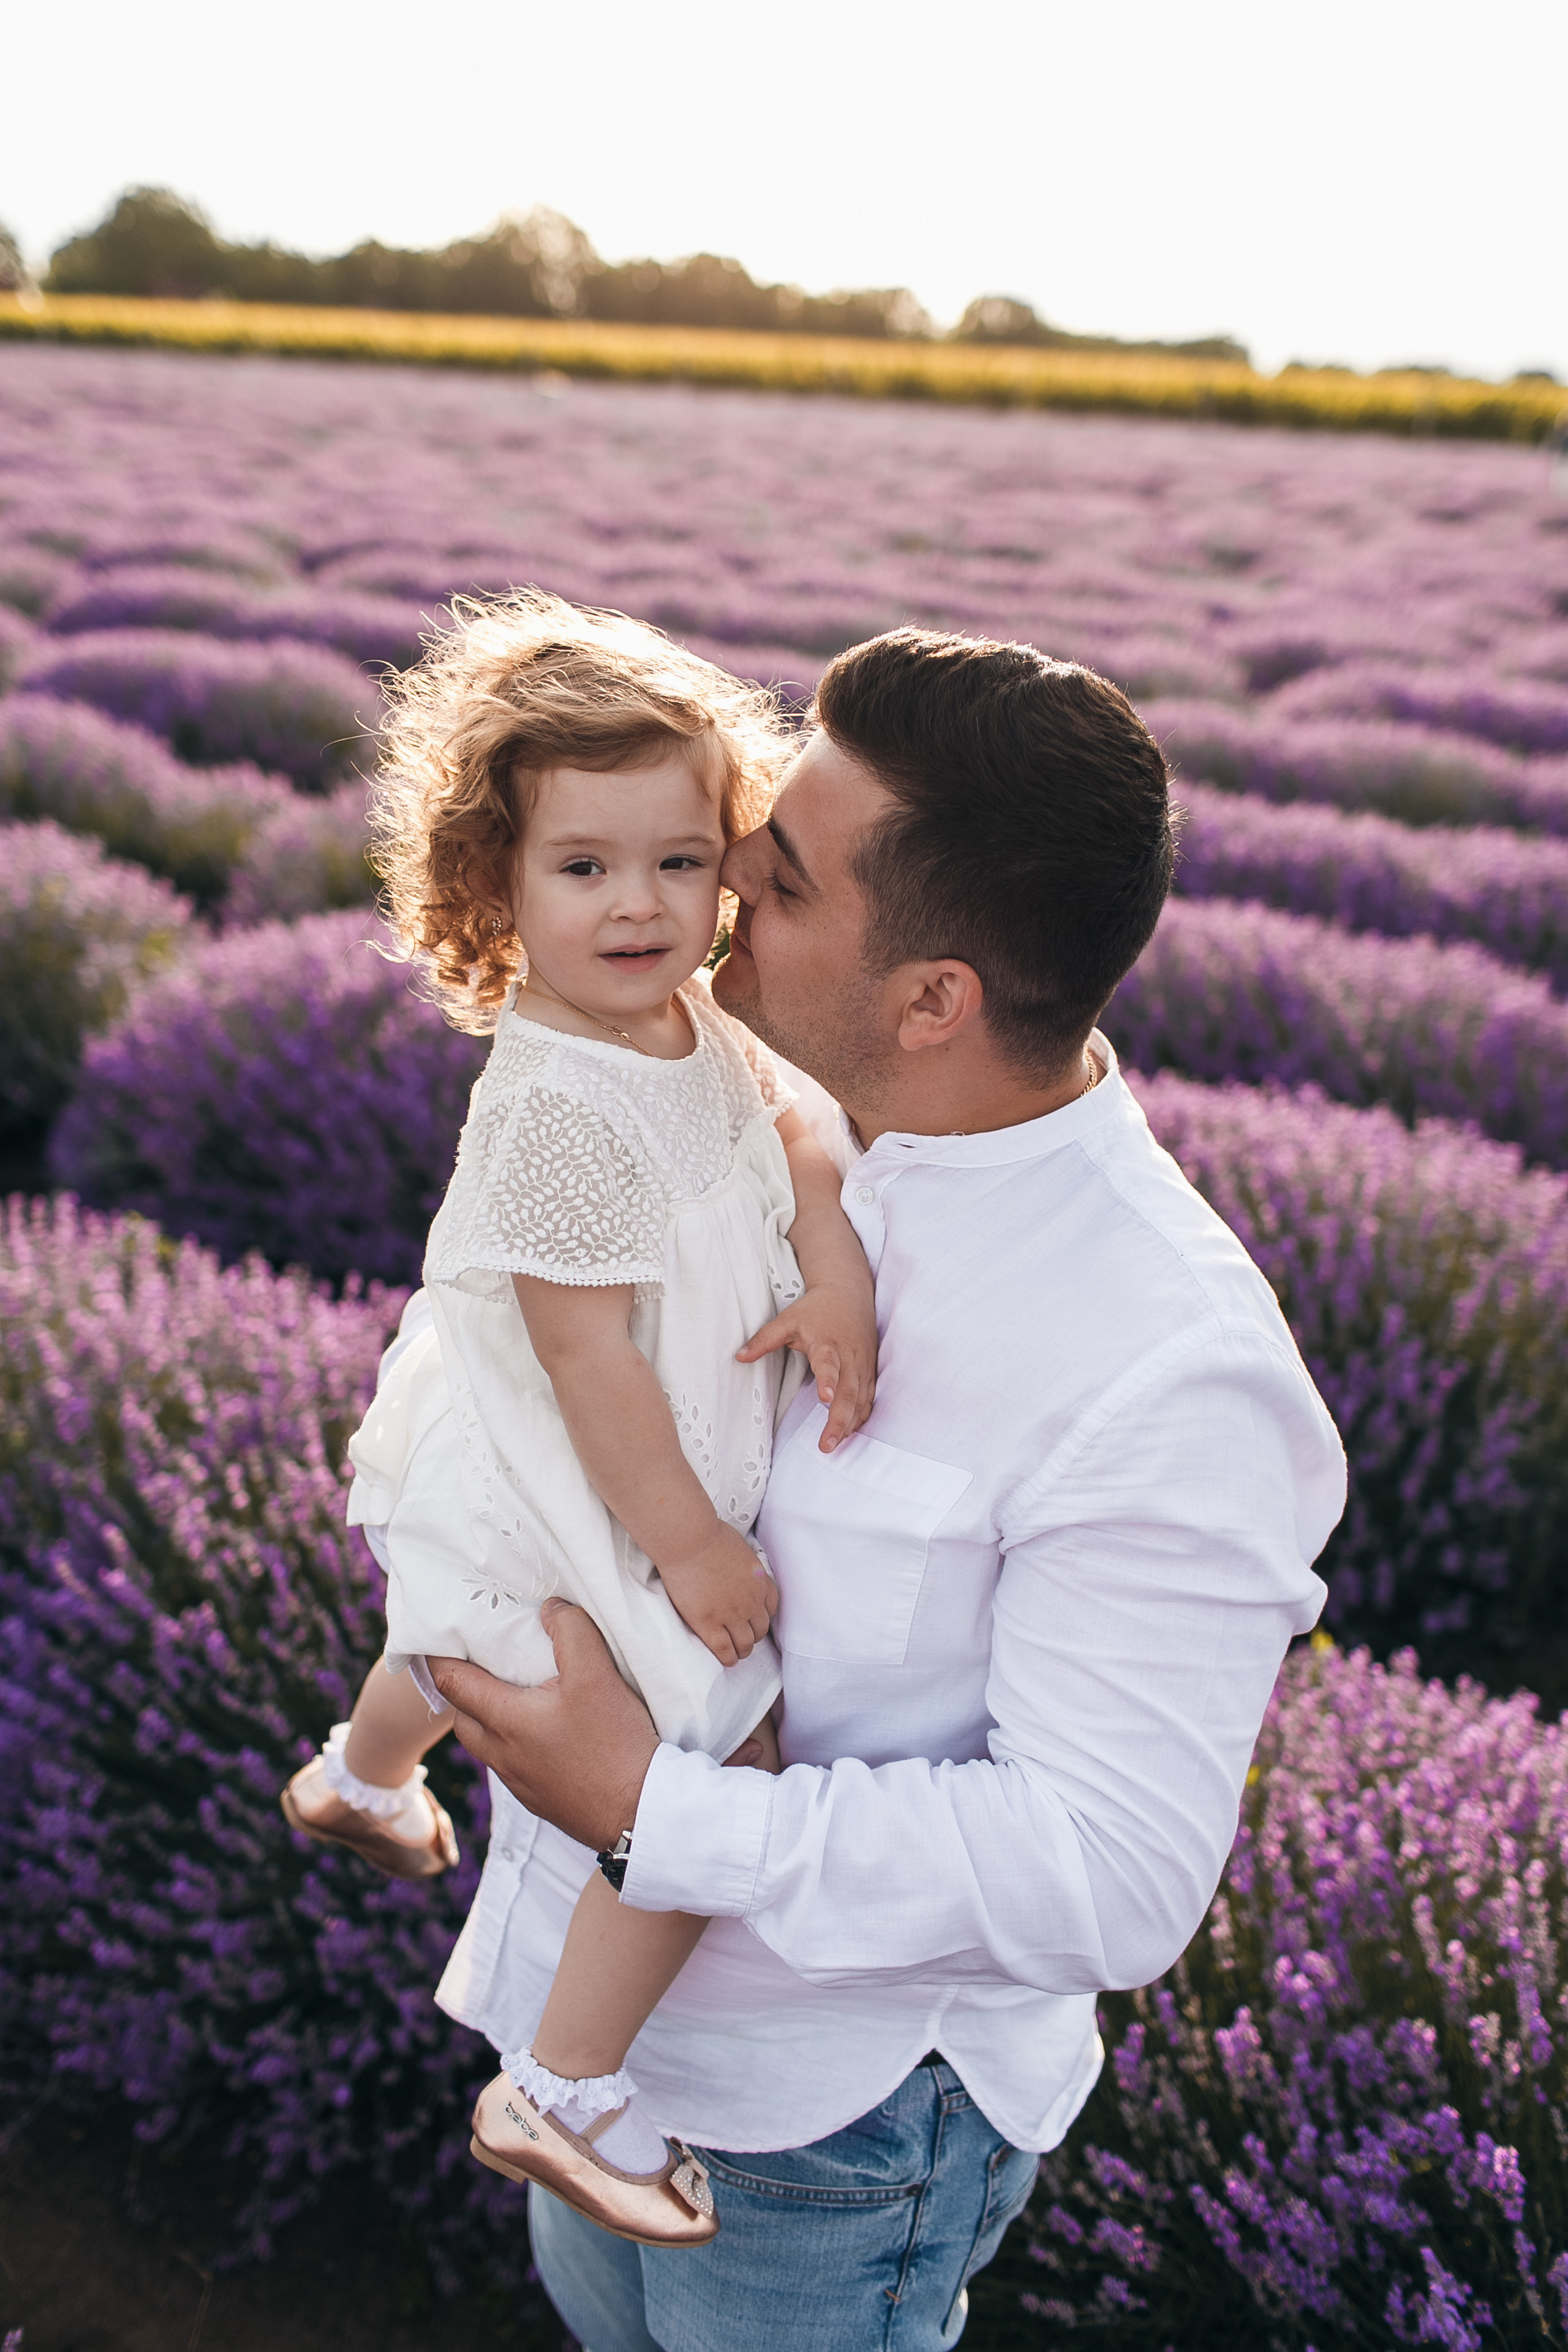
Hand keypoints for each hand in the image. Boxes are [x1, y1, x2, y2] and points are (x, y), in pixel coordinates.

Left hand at [427, 1600, 657, 1851]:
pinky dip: (512, 1741)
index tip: (437, 1634)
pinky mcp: (539, 1799)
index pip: (450, 1682)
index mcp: (505, 1721)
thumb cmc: (616, 1744)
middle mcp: (502, 1755)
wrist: (639, 1813)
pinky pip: (510, 1764)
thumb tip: (550, 1608)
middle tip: (481, 1661)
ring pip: (486, 1743)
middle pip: (462, 1716)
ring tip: (515, 1693)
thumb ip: (571, 1631)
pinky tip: (545, 1731)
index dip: (436, 1656)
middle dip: (462, 1687)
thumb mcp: (598, 1674)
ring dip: (488, 1716)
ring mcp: (520, 1782)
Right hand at [656, 1522, 778, 1665]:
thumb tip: (738, 1565)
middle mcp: (751, 1601)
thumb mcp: (739, 1547)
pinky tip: (727, 1659)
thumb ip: (743, 1563)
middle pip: (761, 1628)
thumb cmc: (708, 1535)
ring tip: (737, 1652)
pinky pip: (724, 1650)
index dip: (762, 1616)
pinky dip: (728, 1658)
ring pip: (745, 1644)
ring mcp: (731, 1615)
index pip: (771, 1607)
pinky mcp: (709, 1624)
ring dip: (743, 1649)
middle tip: (744, 1636)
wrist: (689, 1541)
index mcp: (760, 1581)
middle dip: (754, 1634)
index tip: (755, 1619)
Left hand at [737, 1278, 877, 1452]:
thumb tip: (738, 1357)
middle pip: (849, 1392)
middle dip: (839, 1420)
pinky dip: (860, 1416)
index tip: (825, 1398)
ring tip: (835, 1445)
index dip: (828, 1381)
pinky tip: (849, 1431)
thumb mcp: (788, 1320)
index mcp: (827, 1343)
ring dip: (850, 1423)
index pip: (829, 1364)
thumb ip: (764, 1339)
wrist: (850, 1292)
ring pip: (861, 1399)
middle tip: (826, 1445)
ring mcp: (862, 1365)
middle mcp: (849, 1356)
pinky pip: (868, 1398)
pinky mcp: (869, 1370)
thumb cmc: (816, 1308)